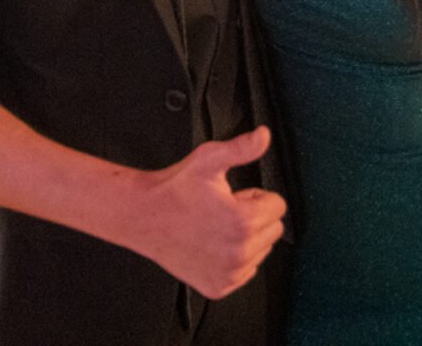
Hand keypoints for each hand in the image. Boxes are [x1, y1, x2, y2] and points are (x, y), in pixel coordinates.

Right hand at [122, 126, 285, 298]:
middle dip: (254, 216)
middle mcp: (239, 253)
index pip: (278, 206)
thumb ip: (242, 148)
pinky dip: (235, 258)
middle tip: (225, 208)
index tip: (235, 195)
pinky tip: (212, 243)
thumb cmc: (175, 188)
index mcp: (243, 222)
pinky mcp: (219, 286)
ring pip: (261, 251)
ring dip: (246, 238)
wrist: (144, 215)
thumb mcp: (210, 159)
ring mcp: (229, 273)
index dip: (256, 195)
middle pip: (274, 230)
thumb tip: (264, 135)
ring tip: (216, 225)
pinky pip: (245, 271)